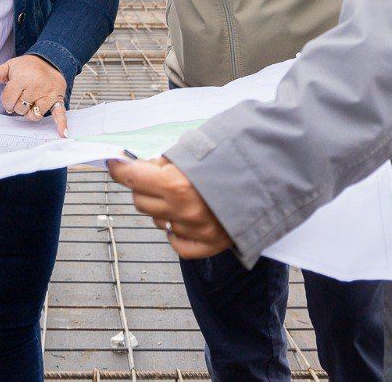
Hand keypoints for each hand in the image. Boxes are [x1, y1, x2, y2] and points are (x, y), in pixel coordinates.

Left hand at [0, 54, 67, 134]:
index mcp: (23, 78)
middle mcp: (36, 85)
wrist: (50, 61)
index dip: (6, 101)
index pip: (8, 99)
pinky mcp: (57, 99)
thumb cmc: (28, 66)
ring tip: (31, 103)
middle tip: (22, 97)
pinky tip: (62, 134)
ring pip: (34, 115)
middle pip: (20, 109)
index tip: (10, 97)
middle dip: (18, 106)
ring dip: (30, 113)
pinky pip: (60, 114)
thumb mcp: (10, 66)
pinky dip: (61, 125)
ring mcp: (48, 93)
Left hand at [108, 157, 233, 258]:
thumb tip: (146, 166)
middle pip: (140, 201)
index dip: (119, 169)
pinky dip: (176, 230)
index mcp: (177, 184)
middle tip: (157, 175)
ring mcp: (196, 232)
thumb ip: (169, 160)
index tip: (113, 163)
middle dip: (143, 186)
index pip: (132, 178)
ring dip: (160, 206)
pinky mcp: (209, 246)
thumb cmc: (239, 153)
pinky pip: (177, 242)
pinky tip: (184, 217)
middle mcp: (183, 211)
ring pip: (157, 220)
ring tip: (180, 193)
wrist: (278, 173)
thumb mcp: (198, 147)